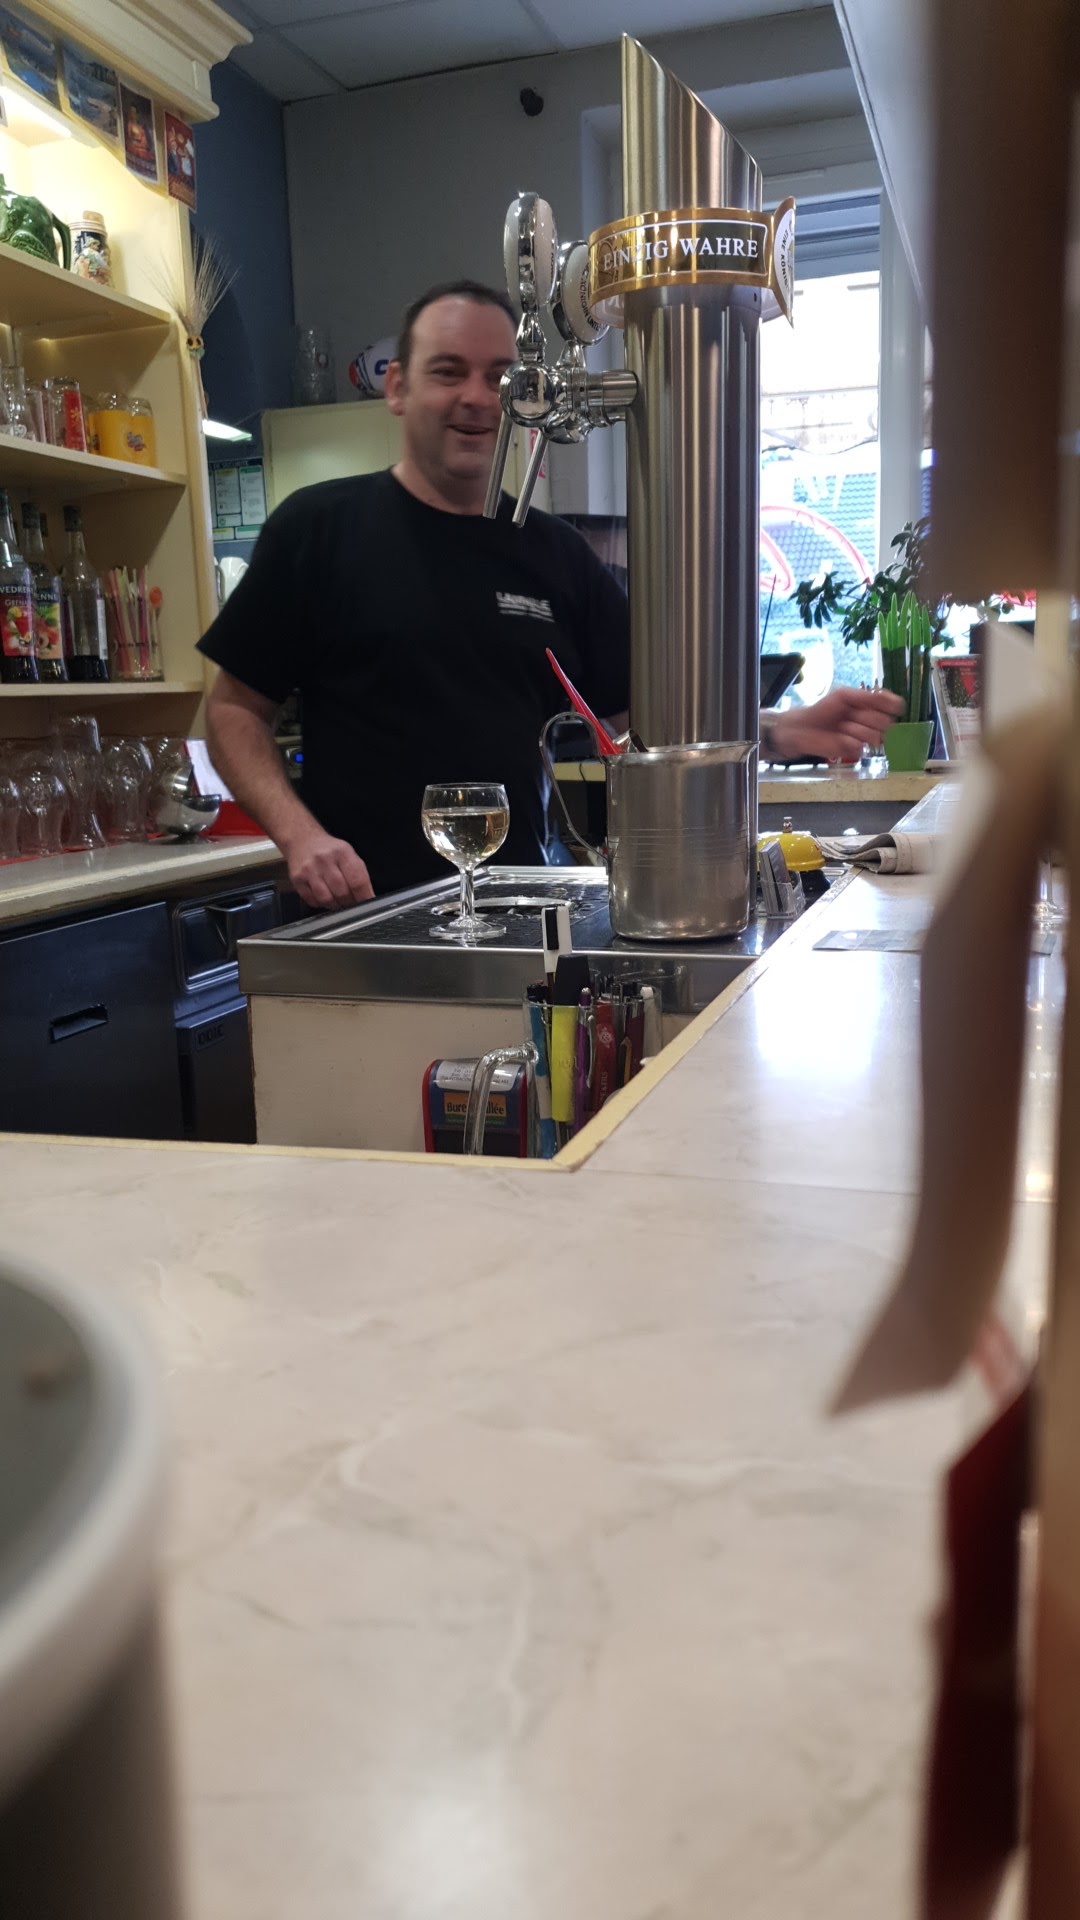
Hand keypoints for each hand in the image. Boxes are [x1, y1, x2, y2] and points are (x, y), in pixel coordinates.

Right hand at [284, 825, 373, 909]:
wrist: (302, 840)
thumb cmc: (329, 849)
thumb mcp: (349, 854)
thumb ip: (359, 874)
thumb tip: (368, 896)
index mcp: (342, 853)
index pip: (357, 880)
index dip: (364, 896)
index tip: (367, 903)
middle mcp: (324, 860)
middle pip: (342, 893)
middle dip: (350, 902)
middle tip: (351, 902)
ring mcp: (309, 870)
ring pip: (327, 899)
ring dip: (336, 905)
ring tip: (339, 901)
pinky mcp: (297, 879)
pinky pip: (312, 900)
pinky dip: (321, 904)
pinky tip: (324, 897)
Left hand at [765, 688, 904, 764]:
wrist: (802, 728)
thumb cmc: (822, 709)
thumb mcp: (845, 696)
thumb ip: (870, 697)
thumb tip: (897, 701)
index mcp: (871, 707)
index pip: (893, 706)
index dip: (888, 706)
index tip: (874, 704)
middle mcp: (871, 723)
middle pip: (886, 722)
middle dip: (867, 717)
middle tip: (850, 715)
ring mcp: (863, 738)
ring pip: (876, 736)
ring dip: (857, 729)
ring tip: (842, 726)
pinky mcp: (853, 751)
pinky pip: (860, 747)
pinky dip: (848, 740)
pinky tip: (839, 737)